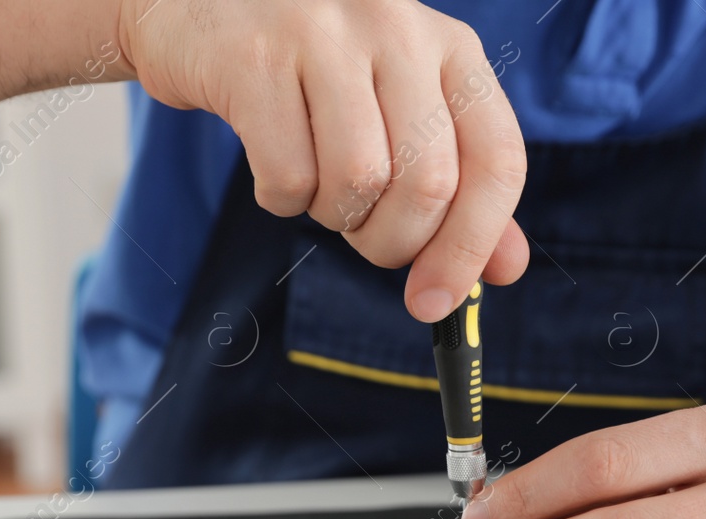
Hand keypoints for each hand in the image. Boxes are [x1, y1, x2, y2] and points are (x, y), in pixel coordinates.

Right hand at [118, 0, 528, 320]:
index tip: (435, 302)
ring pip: (359, 182)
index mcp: (452, 48)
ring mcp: (325, 35)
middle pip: (428, 184)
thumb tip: (506, 269)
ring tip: (317, 185)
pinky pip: (288, 176)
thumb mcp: (401, 113)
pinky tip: (273, 164)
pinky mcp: (256, 58)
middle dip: (391, 242)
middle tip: (361, 236)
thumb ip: (459, 188)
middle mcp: (399, 29)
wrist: (200, 6)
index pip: (497, 161)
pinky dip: (281, 199)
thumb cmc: (313, 74)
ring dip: (333, 217)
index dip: (471, 247)